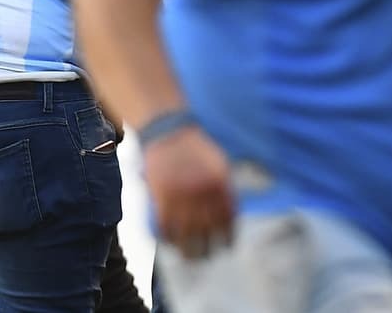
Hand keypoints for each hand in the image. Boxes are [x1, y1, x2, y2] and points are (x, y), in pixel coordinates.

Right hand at [143, 126, 235, 258]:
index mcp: (220, 183)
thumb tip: (229, 215)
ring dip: (187, 249)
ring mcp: (181, 196)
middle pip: (207, 229)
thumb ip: (224, 188)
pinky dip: (167, 238)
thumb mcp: (219, 164)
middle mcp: (203, 192)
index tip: (226, 246)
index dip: (227, 235)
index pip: (227, 217)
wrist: (170, 134)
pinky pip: (165, 226)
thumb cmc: (196, 150)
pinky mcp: (162, 197)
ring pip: (186, 232)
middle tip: (207, 257)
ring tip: (189, 258)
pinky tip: (170, 244)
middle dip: (208, 247)